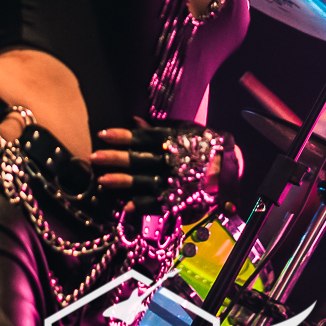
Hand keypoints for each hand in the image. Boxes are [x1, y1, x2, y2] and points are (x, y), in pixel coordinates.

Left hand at [93, 121, 224, 212]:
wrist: (231, 168)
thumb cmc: (204, 144)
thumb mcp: (185, 130)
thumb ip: (159, 127)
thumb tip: (134, 120)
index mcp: (174, 141)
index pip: (143, 137)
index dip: (122, 136)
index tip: (103, 135)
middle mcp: (173, 161)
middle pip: (139, 160)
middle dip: (115, 159)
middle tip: (94, 158)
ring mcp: (176, 182)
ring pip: (144, 182)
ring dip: (122, 182)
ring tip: (102, 180)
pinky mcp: (179, 200)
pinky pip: (158, 204)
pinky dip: (141, 206)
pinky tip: (124, 206)